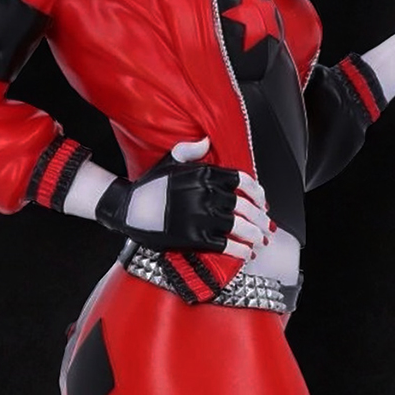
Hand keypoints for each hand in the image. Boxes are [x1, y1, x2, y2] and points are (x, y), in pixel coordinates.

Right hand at [95, 138, 271, 255]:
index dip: (257, 192)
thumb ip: (191, 150)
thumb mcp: (170, 161)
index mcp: (204, 173)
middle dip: (260, 217)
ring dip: (254, 235)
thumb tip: (207, 141)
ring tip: (259, 241)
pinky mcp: (195, 236)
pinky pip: (226, 245)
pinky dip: (240, 251)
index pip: (242, 180)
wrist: (129, 208)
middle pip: (246, 206)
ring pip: (241, 226)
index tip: (262, 200)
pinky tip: (246, 253)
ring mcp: (202, 215)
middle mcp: (206, 193)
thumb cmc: (150, 185)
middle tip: (265, 225)